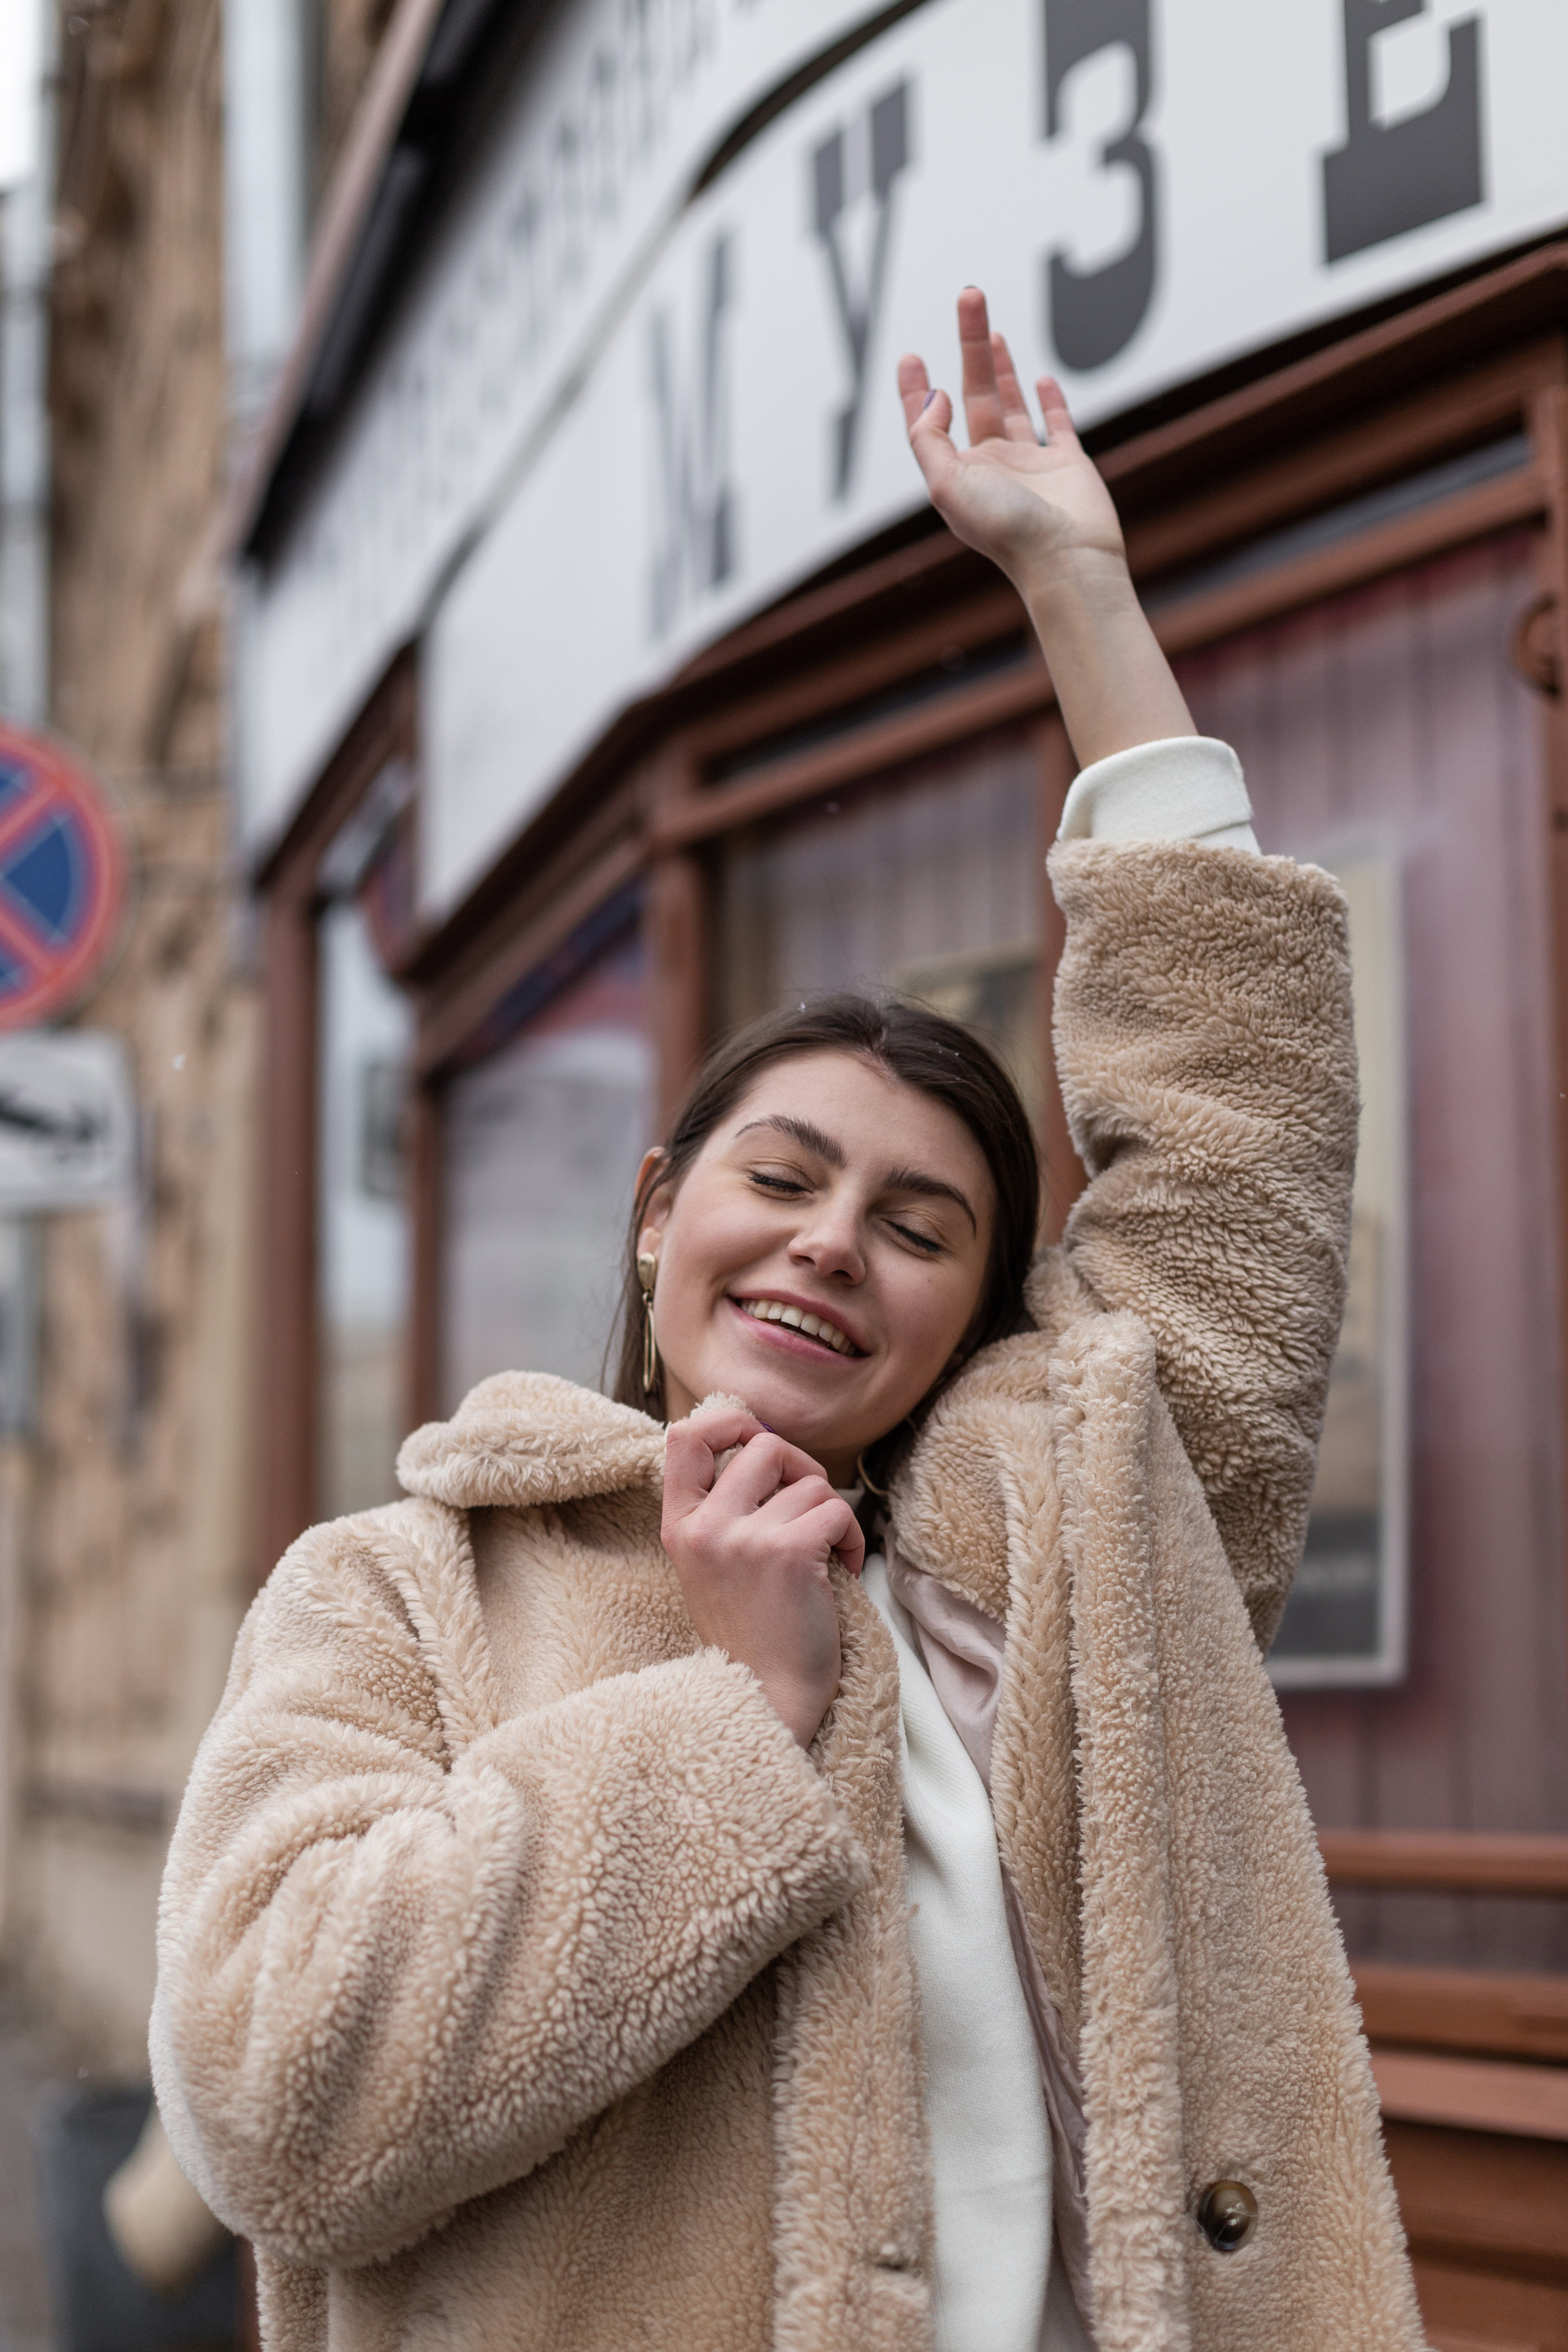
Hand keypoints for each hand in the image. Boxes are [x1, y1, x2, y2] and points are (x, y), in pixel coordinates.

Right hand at [662, 1406, 862, 1748]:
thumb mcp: (712, 1565)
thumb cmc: (751, 1634)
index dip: (725, 1421)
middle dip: (802, 1470)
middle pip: (764, 1445)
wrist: (767, 1700)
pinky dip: (852, 1540)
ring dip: (830, 1516)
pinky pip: (837, 1511)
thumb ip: (723, 1509)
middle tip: (810, 1513)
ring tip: (824, 1558)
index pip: (684, 1436)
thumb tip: (761, 1442)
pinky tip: (841, 1574)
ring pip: (811, 1482)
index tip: (753, 1438)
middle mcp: (705, 1527)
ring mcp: (744, 1538)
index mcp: (680, 1526)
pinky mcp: (788, 1553)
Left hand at [898, 287, 1124, 596]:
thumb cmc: (1007, 531)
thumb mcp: (946, 484)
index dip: (917, 390)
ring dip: (1000, 368)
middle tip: (969, 297)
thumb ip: (929, 438)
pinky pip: (1057, 426)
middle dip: (970, 345)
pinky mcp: (1068, 466)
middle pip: (974, 394)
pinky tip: (1040, 379)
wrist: (1067, 560)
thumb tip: (936, 395)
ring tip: (993, 333)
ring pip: (1011, 404)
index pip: (931, 423)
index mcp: (959, 475)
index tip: (910, 356)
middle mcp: (992, 468)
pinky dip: (1049, 401)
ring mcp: (1031, 466)